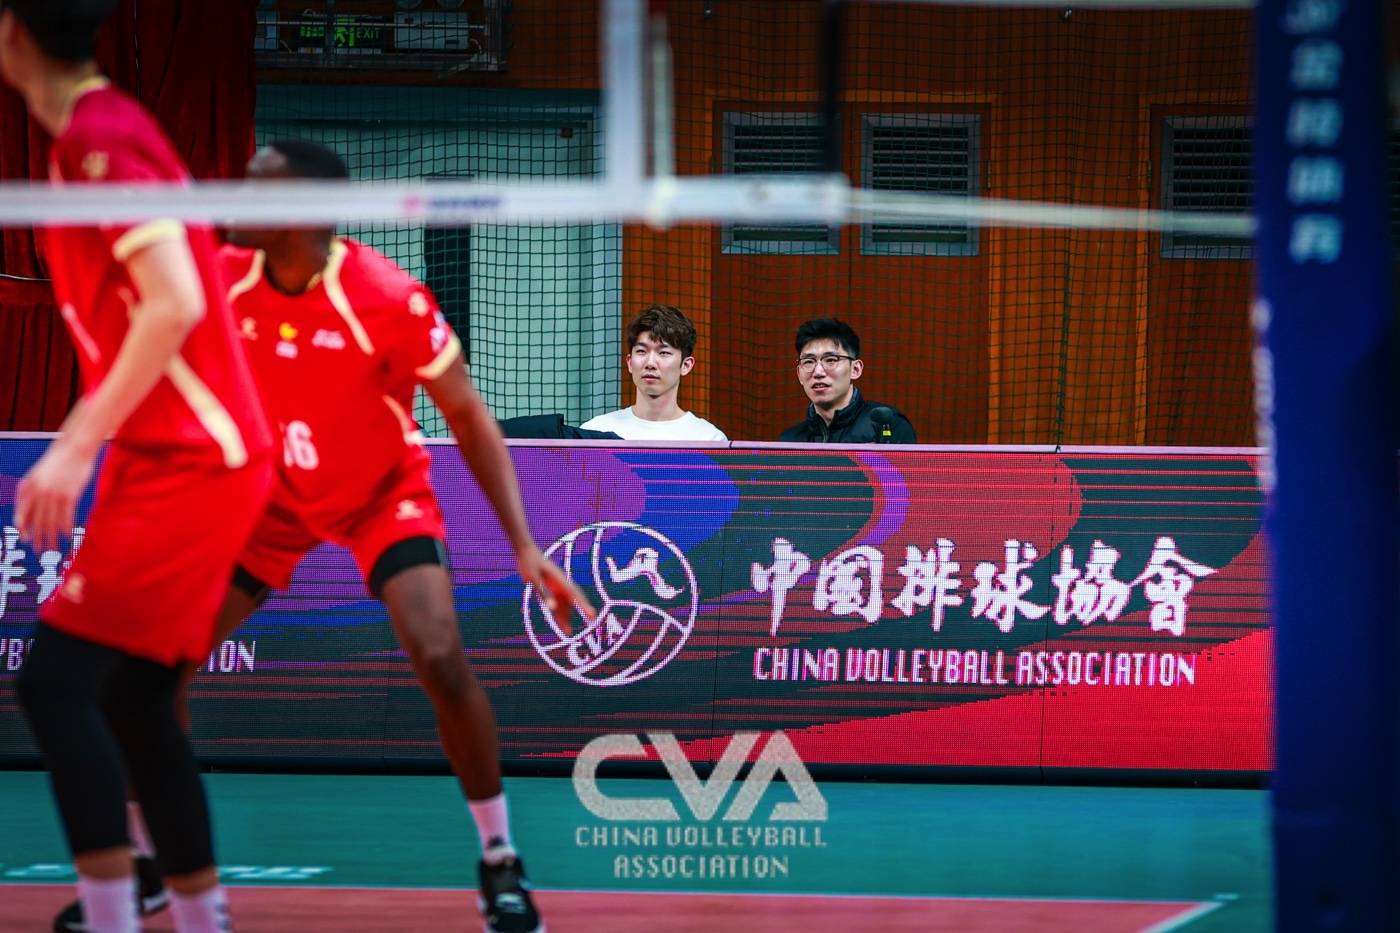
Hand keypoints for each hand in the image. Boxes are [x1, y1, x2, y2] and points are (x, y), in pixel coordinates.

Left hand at [15, 436, 95, 552]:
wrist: (75, 448)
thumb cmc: (59, 461)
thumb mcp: (39, 475)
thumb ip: (34, 491)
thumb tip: (34, 511)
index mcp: (27, 487)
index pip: (22, 514)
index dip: (24, 529)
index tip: (27, 540)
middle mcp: (38, 492)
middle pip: (37, 522)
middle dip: (38, 539)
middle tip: (40, 551)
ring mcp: (53, 494)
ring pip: (51, 522)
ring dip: (52, 538)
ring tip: (54, 549)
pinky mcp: (69, 495)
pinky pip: (65, 517)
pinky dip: (66, 529)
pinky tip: (67, 537)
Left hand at [518, 547, 594, 636]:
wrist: (526, 552)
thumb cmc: (529, 564)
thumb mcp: (533, 579)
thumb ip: (544, 593)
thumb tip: (553, 608)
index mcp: (560, 580)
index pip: (575, 595)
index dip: (584, 606)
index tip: (592, 615)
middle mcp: (562, 584)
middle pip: (574, 601)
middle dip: (582, 612)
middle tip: (591, 624)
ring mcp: (557, 587)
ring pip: (565, 605)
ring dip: (566, 618)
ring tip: (567, 633)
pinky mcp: (552, 589)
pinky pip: (557, 604)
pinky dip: (559, 614)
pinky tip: (560, 624)